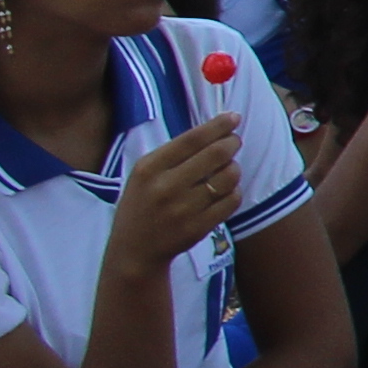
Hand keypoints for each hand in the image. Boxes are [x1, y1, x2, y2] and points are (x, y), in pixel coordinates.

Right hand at [102, 115, 245, 277]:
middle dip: (232, 143)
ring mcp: (183, 209)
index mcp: (149, 169)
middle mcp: (165, 187)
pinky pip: (232, 200)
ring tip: (225, 170)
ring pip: (229, 176)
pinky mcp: (199, 227)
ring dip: (234, 168)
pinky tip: (224, 191)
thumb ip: (175, 153)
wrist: (134, 251)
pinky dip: (234, 191)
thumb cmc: (143, 204)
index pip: (192, 139)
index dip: (218, 125)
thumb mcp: (145, 174)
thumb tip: (219, 128)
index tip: (234, 117)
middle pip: (216, 154)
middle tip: (234, 142)